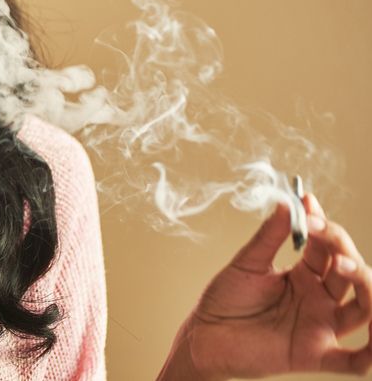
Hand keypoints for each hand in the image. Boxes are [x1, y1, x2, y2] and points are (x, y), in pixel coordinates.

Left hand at [160, 194, 371, 379]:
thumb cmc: (225, 300)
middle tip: (320, 229)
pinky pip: (355, 361)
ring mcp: (321, 326)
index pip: (327, 247)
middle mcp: (320, 299)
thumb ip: (269, 236)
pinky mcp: (315, 354)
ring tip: (344, 264)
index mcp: (305, 276)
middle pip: (350, 272)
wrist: (205, 335)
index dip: (322, 224)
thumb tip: (285, 203)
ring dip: (364, 284)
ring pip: (364, 308)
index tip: (306, 201)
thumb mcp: (247, 264)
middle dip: (341, 246)